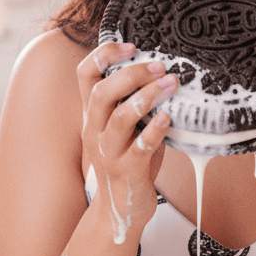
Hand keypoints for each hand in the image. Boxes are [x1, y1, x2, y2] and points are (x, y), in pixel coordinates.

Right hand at [76, 42, 178, 240]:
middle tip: (160, 66)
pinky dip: (155, 130)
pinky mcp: (128, 171)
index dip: (104, 54)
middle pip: (102, 92)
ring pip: (120, 117)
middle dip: (132, 74)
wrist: (120, 209)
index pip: (85, 74)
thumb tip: (164, 72)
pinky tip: (169, 118)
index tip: (132, 46)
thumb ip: (134, 103)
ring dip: (147, 97)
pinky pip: (140, 147)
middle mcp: (95, 130)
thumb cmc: (128, 162)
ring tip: (171, 84)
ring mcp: (109, 152)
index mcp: (92, 115)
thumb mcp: (124, 129)